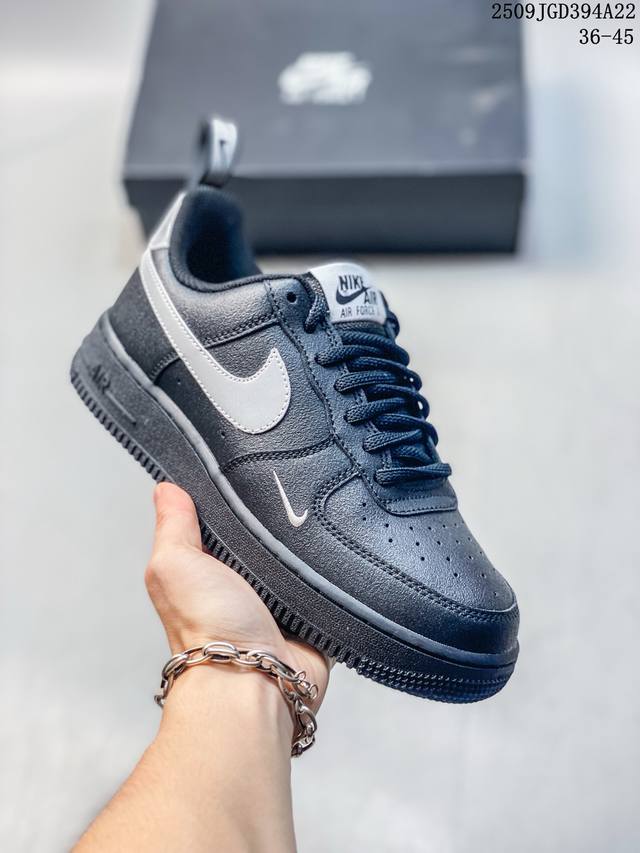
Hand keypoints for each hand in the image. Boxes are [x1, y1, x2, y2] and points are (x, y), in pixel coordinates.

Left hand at [145, 482, 329, 709]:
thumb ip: (172, 526)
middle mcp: (244, 583)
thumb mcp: (176, 564)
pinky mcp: (313, 615)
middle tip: (294, 490)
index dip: (234, 496)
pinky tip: (338, 552)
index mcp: (209, 568)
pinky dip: (334, 573)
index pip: (224, 520)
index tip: (250, 467)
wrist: (254, 682)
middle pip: (267, 536)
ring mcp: (280, 600)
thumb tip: (165, 488)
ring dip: (308, 545)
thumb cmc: (208, 629)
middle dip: (280, 518)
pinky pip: (329, 585)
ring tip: (319, 517)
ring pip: (300, 557)